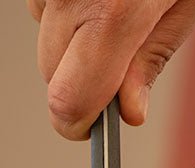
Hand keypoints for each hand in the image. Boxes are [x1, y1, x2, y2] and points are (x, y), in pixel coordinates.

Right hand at [29, 0, 194, 137]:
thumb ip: (153, 57)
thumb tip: (128, 111)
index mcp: (113, 12)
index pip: (68, 101)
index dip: (79, 124)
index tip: (92, 128)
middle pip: (51, 74)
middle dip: (81, 79)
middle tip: (118, 57)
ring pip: (45, 36)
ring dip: (73, 36)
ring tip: (114, 0)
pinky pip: (41, 0)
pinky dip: (65, 1)